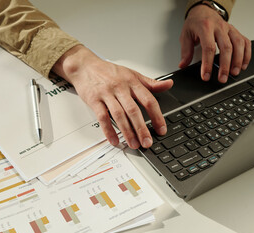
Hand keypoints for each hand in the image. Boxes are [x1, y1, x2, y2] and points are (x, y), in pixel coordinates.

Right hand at [52, 45, 172, 148]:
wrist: (85, 66)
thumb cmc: (108, 72)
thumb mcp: (131, 74)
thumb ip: (150, 82)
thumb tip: (168, 84)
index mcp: (132, 82)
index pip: (148, 100)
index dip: (157, 116)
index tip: (161, 129)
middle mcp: (120, 87)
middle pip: (134, 110)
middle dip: (141, 129)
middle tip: (147, 142)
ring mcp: (106, 94)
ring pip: (119, 115)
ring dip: (127, 132)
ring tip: (133, 144)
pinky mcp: (94, 100)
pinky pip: (102, 117)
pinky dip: (108, 130)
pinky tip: (114, 139)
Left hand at [179, 4, 250, 82]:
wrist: (203, 11)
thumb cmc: (195, 23)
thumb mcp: (185, 36)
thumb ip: (185, 51)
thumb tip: (183, 65)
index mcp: (205, 28)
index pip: (208, 48)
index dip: (208, 63)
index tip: (206, 76)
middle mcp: (219, 28)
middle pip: (226, 48)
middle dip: (225, 65)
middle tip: (222, 78)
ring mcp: (229, 29)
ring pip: (238, 44)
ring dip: (237, 61)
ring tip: (233, 73)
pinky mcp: (235, 32)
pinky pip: (245, 42)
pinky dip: (246, 54)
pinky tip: (242, 65)